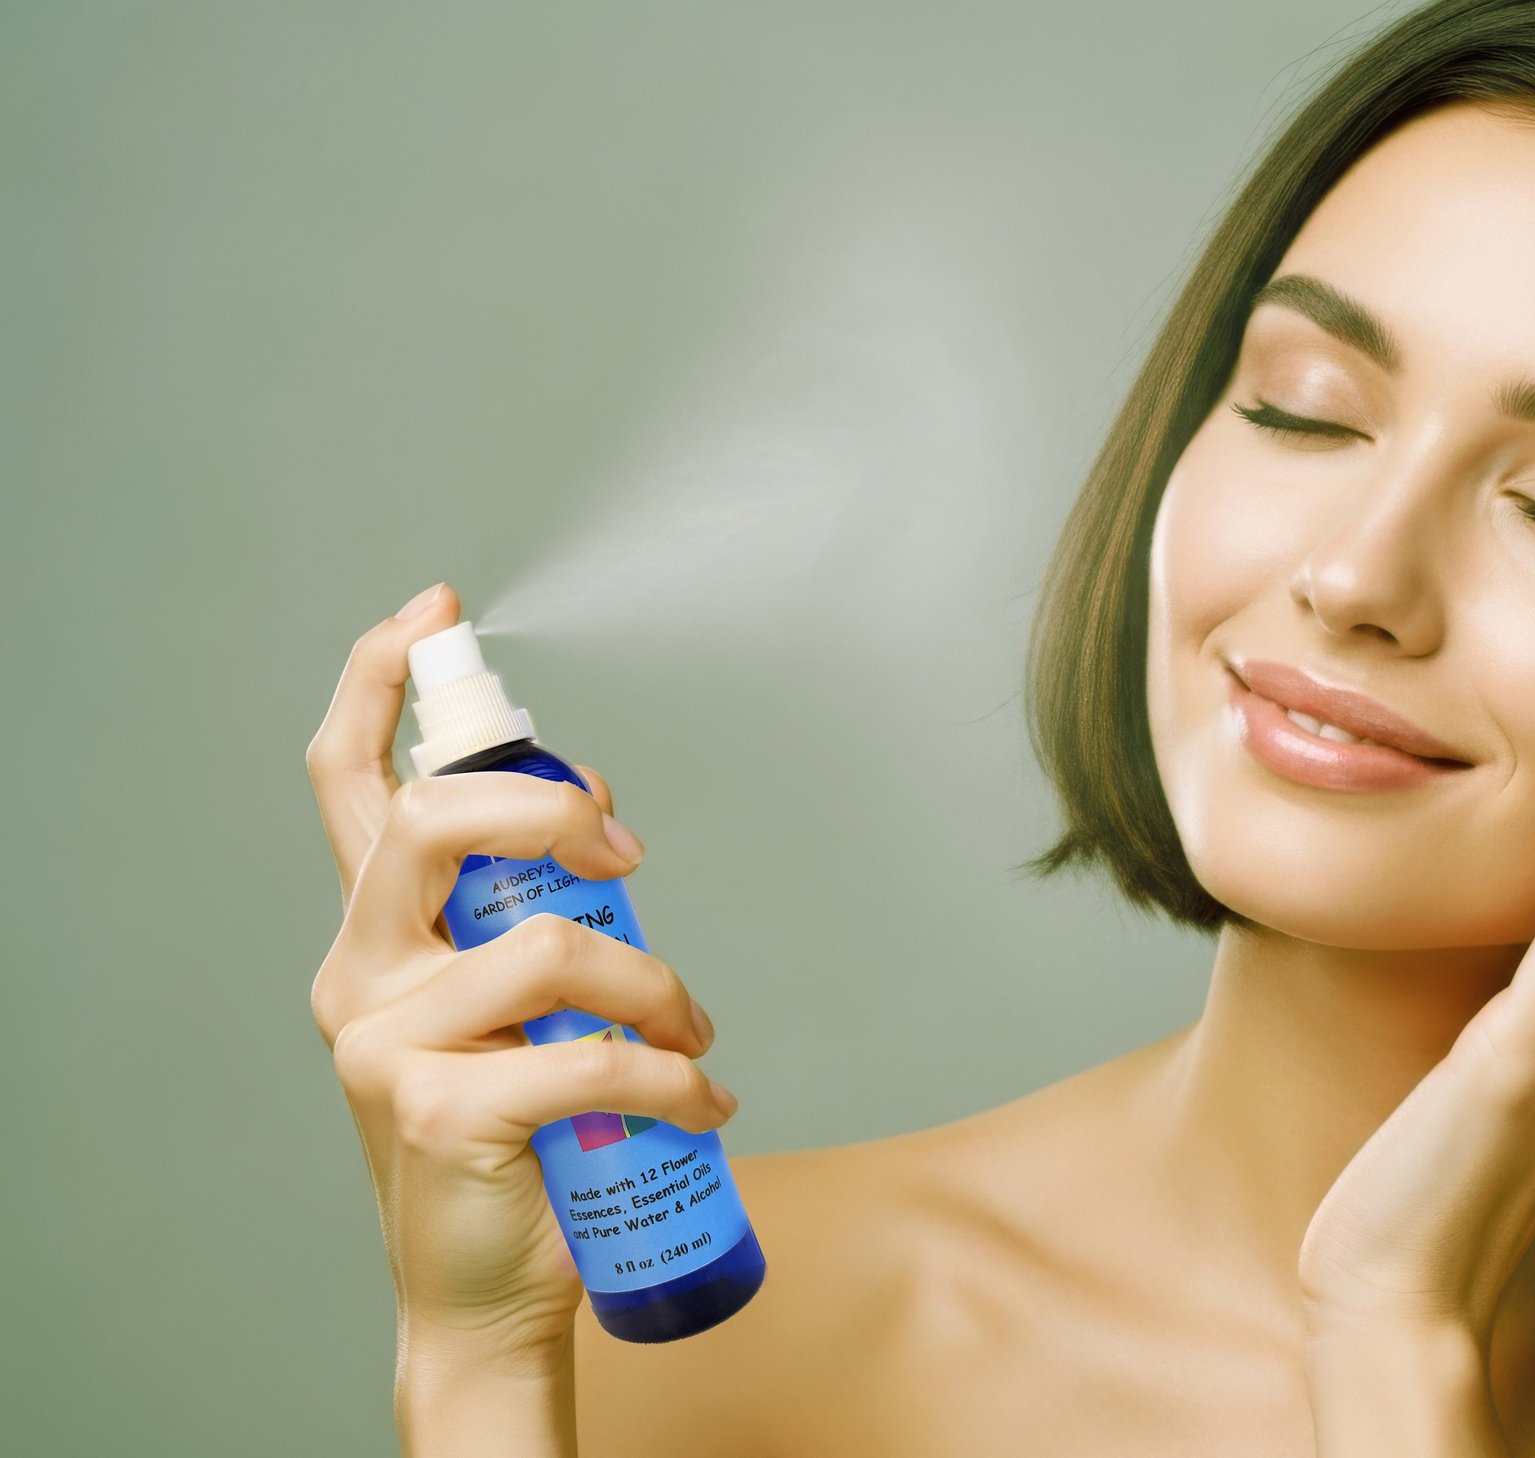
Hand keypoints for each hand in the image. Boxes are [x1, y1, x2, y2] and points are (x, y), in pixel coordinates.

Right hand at [306, 583, 737, 1366]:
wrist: (487, 1284)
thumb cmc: (516, 1130)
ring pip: (545, 944)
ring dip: (653, 982)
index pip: (350, 782)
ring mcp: (383, 1044)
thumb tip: (598, 810)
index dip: (379, 681)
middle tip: (628, 858)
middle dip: (554, 808)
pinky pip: (591, 1057)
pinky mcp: (435, 1113)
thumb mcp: (512, 1003)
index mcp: (376, 930)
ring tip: (690, 1035)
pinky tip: (700, 1104)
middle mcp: (356, 972)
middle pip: (431, 821)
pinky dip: (672, 1076)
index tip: (436, 607)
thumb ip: (526, 907)